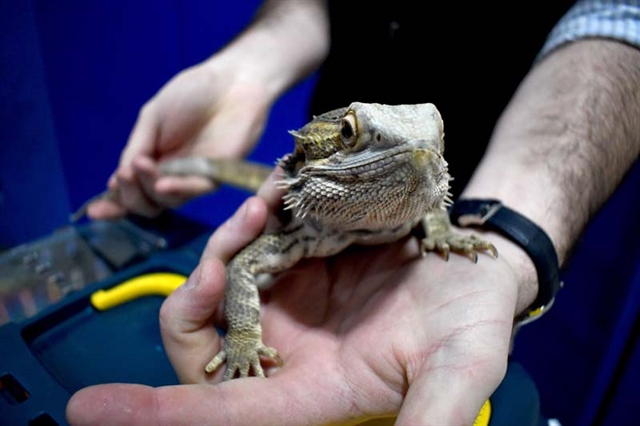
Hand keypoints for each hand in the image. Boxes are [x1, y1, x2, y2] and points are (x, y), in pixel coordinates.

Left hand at [68, 185, 529, 425]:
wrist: (478, 262)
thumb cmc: (474, 322)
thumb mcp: (461, 373)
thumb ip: (429, 421)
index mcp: (316, 392)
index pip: (229, 414)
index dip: (163, 415)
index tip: (94, 410)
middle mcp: (289, 352)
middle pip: (198, 348)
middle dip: (192, 305)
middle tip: (222, 261)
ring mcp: (288, 303)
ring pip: (219, 286)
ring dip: (224, 248)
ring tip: (258, 211)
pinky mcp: (295, 262)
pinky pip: (248, 245)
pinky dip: (249, 222)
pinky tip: (271, 195)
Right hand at [87, 57, 271, 218]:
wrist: (230, 84)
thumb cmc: (192, 95)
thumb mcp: (152, 118)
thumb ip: (136, 147)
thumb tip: (118, 179)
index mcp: (151, 161)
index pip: (130, 190)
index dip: (112, 204)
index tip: (93, 211)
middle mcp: (170, 176)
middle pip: (145, 203)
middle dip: (129, 195)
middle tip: (124, 175)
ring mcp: (192, 179)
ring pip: (165, 201)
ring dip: (147, 188)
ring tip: (139, 167)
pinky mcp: (215, 177)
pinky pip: (192, 191)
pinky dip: (174, 189)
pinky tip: (162, 183)